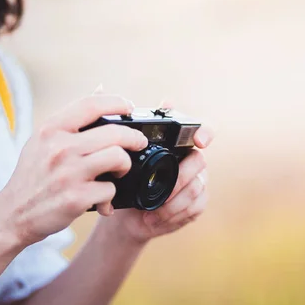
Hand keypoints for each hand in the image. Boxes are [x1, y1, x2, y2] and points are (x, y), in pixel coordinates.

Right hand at [0, 94, 148, 246]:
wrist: (14, 213)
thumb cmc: (33, 175)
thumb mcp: (43, 140)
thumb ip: (72, 117)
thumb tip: (101, 89)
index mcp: (51, 129)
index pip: (91, 104)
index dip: (117, 102)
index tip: (128, 107)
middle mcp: (59, 148)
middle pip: (115, 133)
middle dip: (134, 138)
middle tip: (138, 143)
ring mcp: (68, 173)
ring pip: (118, 158)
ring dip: (125, 166)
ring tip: (118, 172)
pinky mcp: (76, 198)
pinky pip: (111, 189)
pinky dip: (110, 196)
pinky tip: (101, 199)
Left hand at [98, 101, 212, 244]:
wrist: (123, 214)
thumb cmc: (120, 178)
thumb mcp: (112, 151)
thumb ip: (110, 121)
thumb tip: (100, 86)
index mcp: (173, 143)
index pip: (199, 130)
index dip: (204, 131)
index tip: (199, 140)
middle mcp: (188, 158)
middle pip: (198, 160)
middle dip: (182, 176)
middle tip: (162, 190)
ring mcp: (195, 180)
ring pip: (196, 186)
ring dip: (174, 200)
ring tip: (153, 208)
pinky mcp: (196, 203)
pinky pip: (195, 206)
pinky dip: (174, 214)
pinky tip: (157, 218)